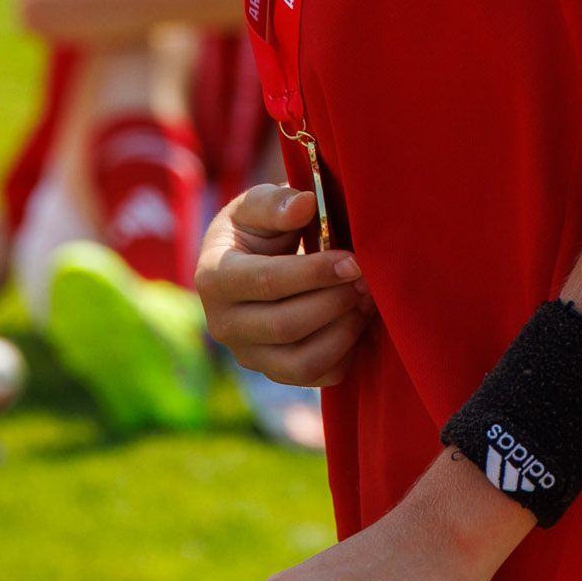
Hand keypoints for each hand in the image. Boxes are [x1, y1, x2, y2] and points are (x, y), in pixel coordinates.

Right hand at [195, 185, 370, 387]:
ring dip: (344, 331)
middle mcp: (223, 325)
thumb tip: (306, 204)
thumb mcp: (257, 205)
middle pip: (287, 326)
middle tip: (368, 279)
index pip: (267, 282)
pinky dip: (344, 353)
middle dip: (336, 302)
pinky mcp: (273, 372)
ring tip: (366, 300)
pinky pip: (315, 377)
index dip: (315, 273)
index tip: (353, 260)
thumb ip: (277, 203)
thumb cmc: (258, 228)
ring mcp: (248, 355)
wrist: (252, 264)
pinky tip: (356, 320)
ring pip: (302, 362)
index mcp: (214, 277)